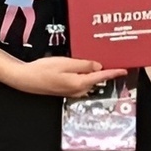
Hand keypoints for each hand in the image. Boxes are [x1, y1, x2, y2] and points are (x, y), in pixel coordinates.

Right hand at [6, 56, 127, 98]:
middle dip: (105, 71)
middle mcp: (78, 90)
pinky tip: (84, 66)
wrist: (25, 79)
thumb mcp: (66, 63)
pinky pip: (81, 81)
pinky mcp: (66, 89)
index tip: (124, 70)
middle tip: (113, 59)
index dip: (114, 73)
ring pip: (89, 81)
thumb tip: (99, 67)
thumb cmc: (43, 70)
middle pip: (96, 80)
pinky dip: (85, 74)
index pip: (101, 77)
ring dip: (94, 73)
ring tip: (99, 61)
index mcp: (79, 83)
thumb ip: (84, 65)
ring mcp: (72, 91)